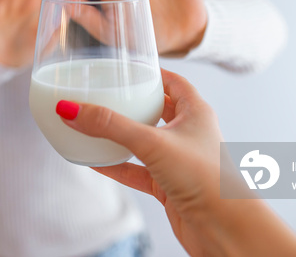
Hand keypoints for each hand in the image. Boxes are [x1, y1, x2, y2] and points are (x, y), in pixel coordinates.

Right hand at [57, 69, 295, 256]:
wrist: (224, 228)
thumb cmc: (205, 179)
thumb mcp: (152, 143)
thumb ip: (110, 126)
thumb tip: (71, 110)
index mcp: (196, 112)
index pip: (174, 82)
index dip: (153, 73)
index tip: (129, 67)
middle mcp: (190, 134)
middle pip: (158, 110)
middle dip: (133, 103)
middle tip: (107, 95)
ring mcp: (180, 161)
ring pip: (144, 142)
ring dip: (121, 136)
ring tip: (94, 126)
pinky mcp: (170, 186)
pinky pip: (138, 171)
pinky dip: (118, 166)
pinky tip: (95, 162)